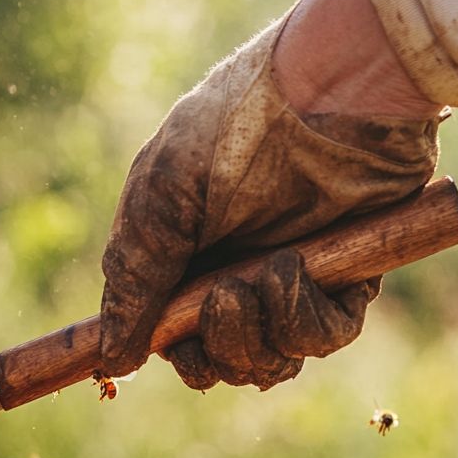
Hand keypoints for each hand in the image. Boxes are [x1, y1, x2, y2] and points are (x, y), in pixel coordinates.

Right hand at [99, 0, 440, 390]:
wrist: (326, 93)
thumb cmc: (231, 131)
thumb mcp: (160, 202)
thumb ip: (134, 281)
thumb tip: (112, 362)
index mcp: (183, 259)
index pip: (169, 338)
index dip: (163, 351)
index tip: (160, 348)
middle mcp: (234, 277)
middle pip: (216, 364)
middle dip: (213, 352)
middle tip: (220, 298)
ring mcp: (289, 282)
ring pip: (267, 364)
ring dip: (257, 334)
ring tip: (263, 272)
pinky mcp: (345, 280)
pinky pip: (322, 340)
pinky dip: (302, 318)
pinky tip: (293, 267)